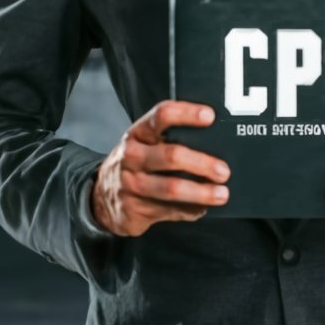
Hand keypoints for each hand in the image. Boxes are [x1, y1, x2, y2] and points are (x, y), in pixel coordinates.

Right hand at [90, 100, 229, 236]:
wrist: (101, 197)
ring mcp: (131, 184)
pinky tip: (202, 208)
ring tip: (222, 194)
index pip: (162, 115)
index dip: (187, 114)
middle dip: (202, 163)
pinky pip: (169, 211)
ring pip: (172, 188)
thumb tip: (216, 143)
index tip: (210, 116)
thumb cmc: (138, 162)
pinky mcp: (133, 210)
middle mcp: (132, 156)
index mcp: (139, 132)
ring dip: (201, 192)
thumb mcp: (146, 143)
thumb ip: (172, 139)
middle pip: (172, 155)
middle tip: (223, 171)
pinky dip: (191, 210)